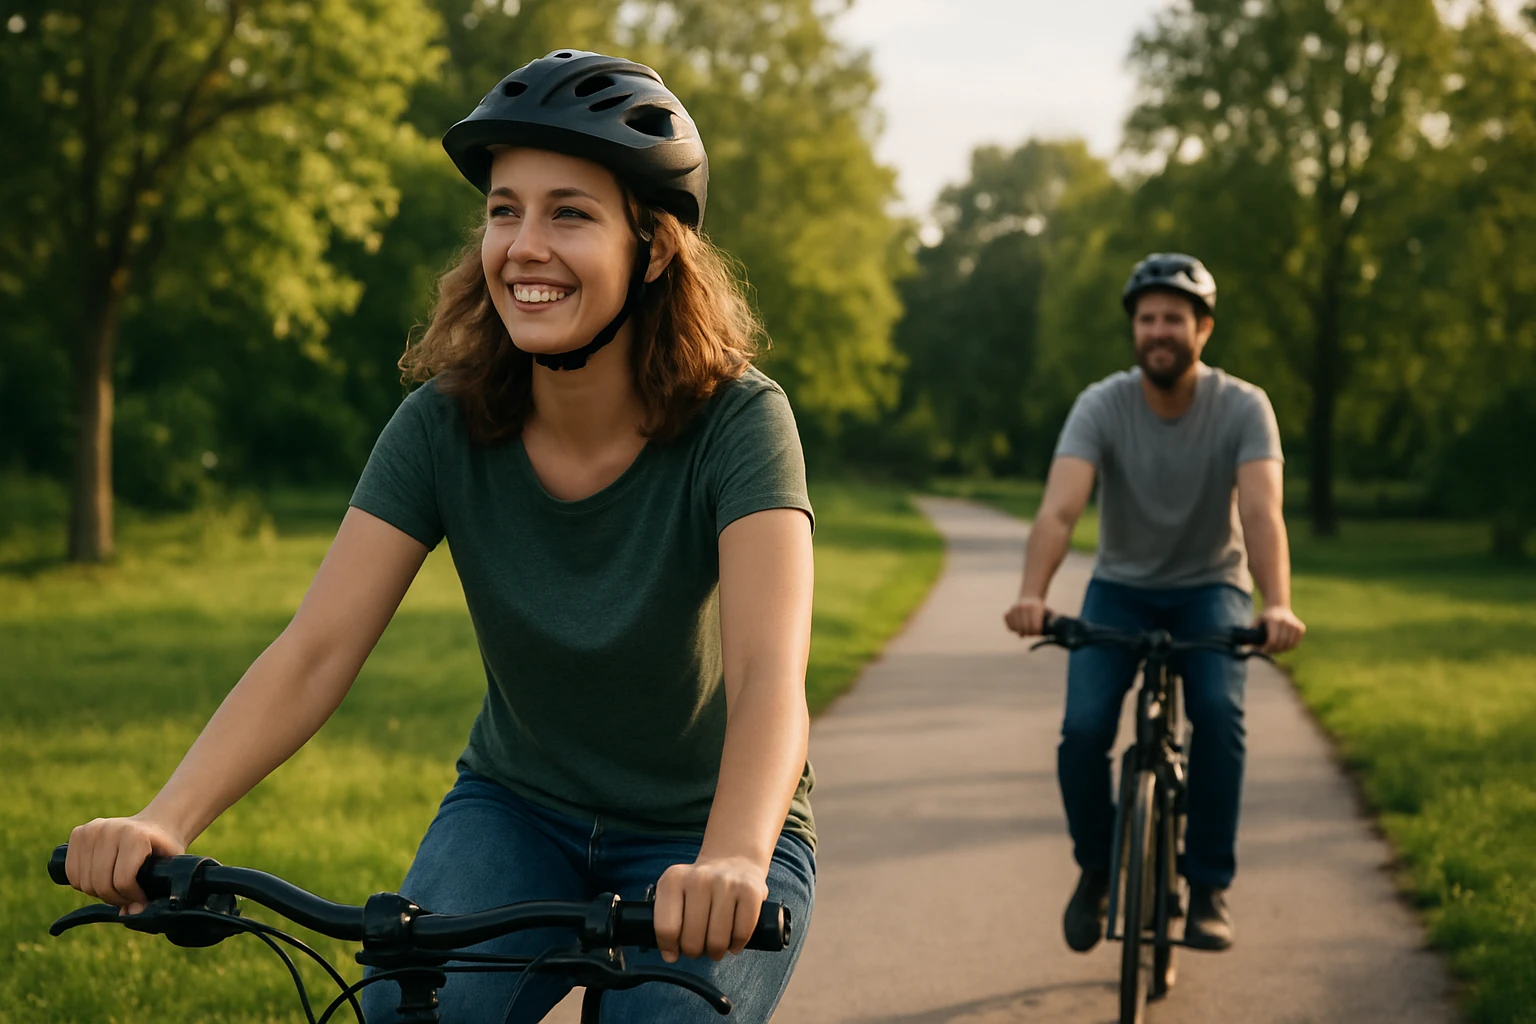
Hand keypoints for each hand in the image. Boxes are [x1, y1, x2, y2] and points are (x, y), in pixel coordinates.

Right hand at [65, 815, 186, 914]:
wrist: (157, 823)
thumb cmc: (164, 848)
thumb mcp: (170, 866)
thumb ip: (158, 890)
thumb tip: (132, 913)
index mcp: (134, 835)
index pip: (122, 881)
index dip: (131, 898)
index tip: (141, 900)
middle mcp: (109, 829)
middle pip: (101, 883)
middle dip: (115, 898)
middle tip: (127, 898)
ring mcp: (91, 830)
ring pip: (84, 882)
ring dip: (99, 893)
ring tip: (115, 890)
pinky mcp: (78, 833)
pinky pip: (72, 873)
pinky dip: (83, 884)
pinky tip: (99, 881)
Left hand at [652, 854, 769, 962]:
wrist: (734, 858)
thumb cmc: (701, 887)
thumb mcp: (676, 894)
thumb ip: (667, 923)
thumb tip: (670, 956)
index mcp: (674, 880)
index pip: (666, 929)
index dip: (670, 948)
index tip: (676, 950)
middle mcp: (699, 878)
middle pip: (691, 940)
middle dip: (695, 952)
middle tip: (700, 946)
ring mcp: (727, 883)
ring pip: (717, 941)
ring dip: (716, 951)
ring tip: (716, 945)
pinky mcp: (751, 891)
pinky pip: (741, 934)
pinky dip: (737, 944)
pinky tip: (733, 938)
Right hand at [1004, 595, 1049, 637]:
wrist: (1029, 598)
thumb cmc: (1041, 609)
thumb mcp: (1049, 612)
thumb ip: (1052, 620)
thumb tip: (1052, 627)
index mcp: (1034, 607)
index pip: (1035, 627)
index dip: (1038, 633)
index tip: (1039, 633)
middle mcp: (1022, 608)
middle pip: (1026, 629)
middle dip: (1030, 633)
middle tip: (1033, 633)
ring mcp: (1013, 610)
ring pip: (1017, 630)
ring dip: (1022, 632)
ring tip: (1027, 629)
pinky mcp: (1007, 613)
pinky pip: (1010, 628)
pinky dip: (1015, 629)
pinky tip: (1020, 626)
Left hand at [1257, 605, 1305, 653]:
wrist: (1278, 606)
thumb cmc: (1265, 616)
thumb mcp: (1257, 621)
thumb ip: (1253, 632)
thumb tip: (1250, 646)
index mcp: (1274, 620)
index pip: (1273, 640)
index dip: (1268, 648)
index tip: (1263, 651)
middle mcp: (1286, 622)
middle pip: (1281, 644)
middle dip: (1274, 650)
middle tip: (1268, 651)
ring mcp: (1295, 624)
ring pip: (1290, 645)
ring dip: (1282, 650)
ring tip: (1275, 649)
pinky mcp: (1301, 627)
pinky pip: (1296, 643)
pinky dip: (1289, 647)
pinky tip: (1283, 645)